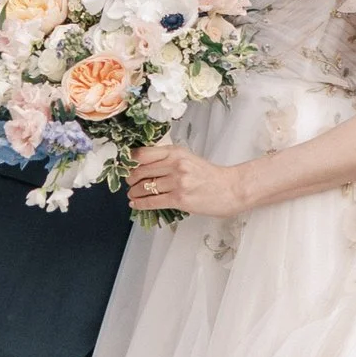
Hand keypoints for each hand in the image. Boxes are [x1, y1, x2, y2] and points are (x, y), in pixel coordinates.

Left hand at [127, 141, 249, 219]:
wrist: (230, 189)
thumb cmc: (209, 176)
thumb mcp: (188, 159)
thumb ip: (168, 159)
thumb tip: (142, 166)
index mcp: (176, 152)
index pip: (143, 153)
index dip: (129, 161)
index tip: (125, 166)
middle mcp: (175, 164)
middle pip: (140, 171)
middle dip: (130, 179)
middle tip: (129, 183)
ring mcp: (177, 182)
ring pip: (144, 187)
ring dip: (133, 193)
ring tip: (132, 195)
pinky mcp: (179, 199)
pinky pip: (151, 202)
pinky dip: (139, 204)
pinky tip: (135, 204)